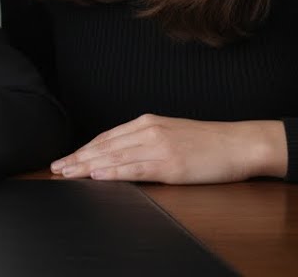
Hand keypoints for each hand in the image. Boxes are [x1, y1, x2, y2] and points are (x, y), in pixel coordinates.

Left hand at [50, 114, 287, 183]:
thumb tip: (121, 153)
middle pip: (105, 146)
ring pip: (115, 157)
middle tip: (56, 167)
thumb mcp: (171, 133)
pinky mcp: (170, 163)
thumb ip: (145, 140)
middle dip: (78, 158)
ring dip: (88, 166)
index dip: (84, 149)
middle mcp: (148, 131)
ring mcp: (159, 147)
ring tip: (68, 173)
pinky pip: (136, 168)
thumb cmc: (209, 142)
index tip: (66, 158)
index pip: (106, 137)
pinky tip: (98, 175)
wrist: (241, 143)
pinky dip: (114, 172)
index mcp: (147, 122)